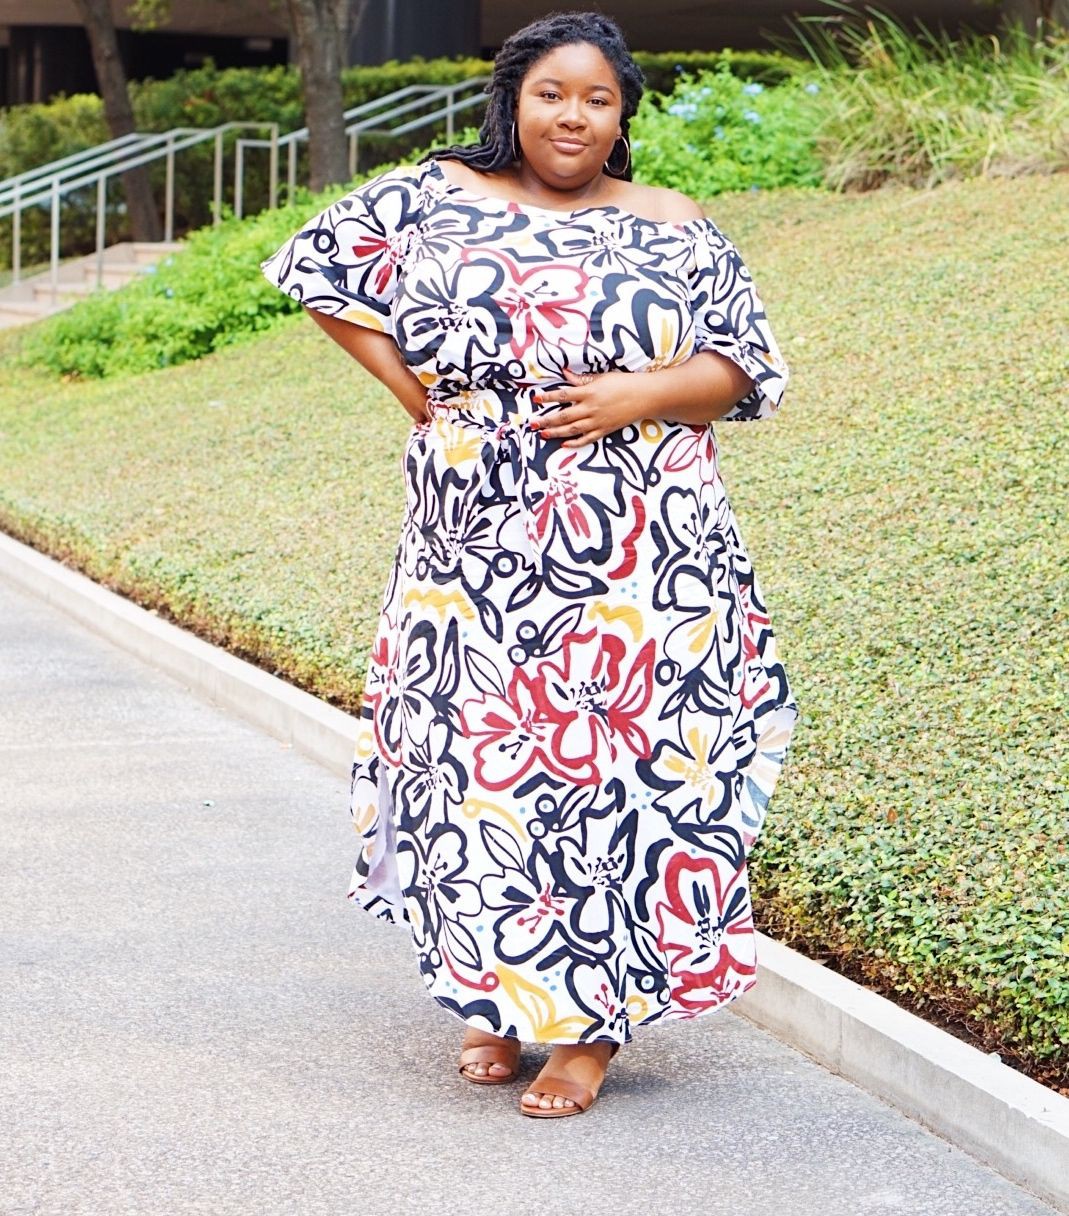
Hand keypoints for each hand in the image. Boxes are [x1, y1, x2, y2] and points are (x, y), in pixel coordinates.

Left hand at [532, 368, 646, 447]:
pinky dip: (575, 443)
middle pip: (563, 415)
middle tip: (532, 423)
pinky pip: (587, 439)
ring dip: (556, 432)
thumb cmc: (624, 383)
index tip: (536, 399)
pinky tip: (564, 445)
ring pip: (572, 429)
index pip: (563, 395)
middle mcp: (591, 408)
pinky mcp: (604, 430)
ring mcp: (597, 421)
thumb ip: (581, 379)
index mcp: (589, 392)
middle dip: (546, 420)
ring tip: (543, 434)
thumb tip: (564, 373)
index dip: (548, 397)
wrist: (645, 396)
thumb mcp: (602, 377)